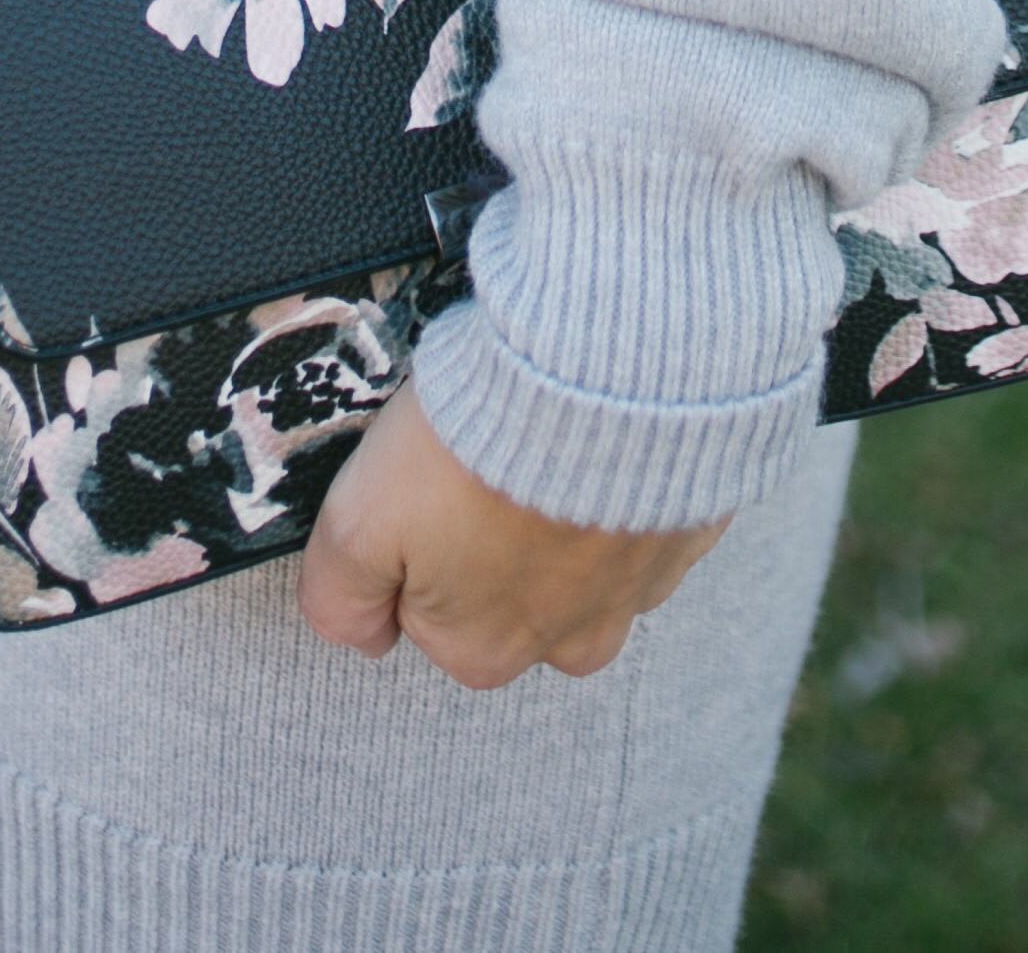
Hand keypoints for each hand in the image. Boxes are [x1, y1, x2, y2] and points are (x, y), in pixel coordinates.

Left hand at [297, 380, 727, 689]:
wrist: (602, 377)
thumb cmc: (480, 446)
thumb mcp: (358, 521)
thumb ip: (340, 596)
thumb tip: (357, 631)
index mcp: (483, 651)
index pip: (426, 614)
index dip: (413, 542)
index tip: (423, 487)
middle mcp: (566, 640)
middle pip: (508, 596)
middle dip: (491, 537)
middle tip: (481, 457)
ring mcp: (634, 587)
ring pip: (581, 564)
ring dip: (564, 513)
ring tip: (543, 439)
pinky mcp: (687, 527)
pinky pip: (646, 517)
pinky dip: (622, 482)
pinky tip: (598, 432)